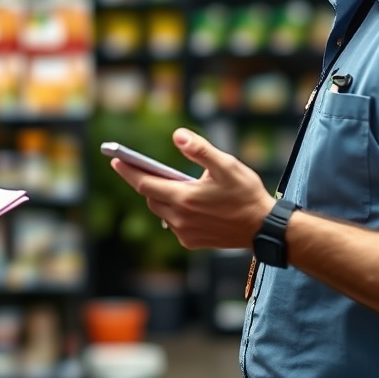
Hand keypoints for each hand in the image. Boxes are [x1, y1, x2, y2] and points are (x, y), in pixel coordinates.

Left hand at [110, 128, 274, 250]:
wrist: (262, 228)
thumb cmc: (246, 193)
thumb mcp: (226, 165)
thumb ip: (200, 150)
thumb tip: (178, 136)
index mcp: (184, 198)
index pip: (145, 183)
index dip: (128, 170)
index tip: (115, 159)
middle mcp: (180, 218)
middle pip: (150, 197)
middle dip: (144, 181)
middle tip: (139, 167)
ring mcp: (185, 233)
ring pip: (160, 211)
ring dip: (160, 196)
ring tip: (166, 182)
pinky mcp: (192, 242)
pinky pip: (173, 223)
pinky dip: (173, 211)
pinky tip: (185, 202)